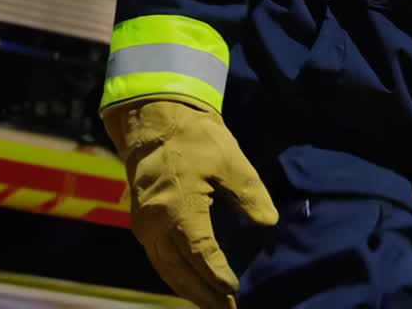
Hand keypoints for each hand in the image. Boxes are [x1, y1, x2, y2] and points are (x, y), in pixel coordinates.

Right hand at [103, 98, 278, 308]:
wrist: (155, 120)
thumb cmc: (196, 138)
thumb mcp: (230, 161)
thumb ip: (250, 194)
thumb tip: (268, 223)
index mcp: (178, 209)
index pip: (201, 253)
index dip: (217, 275)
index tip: (235, 290)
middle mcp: (156, 225)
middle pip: (180, 271)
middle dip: (204, 293)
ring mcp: (145, 227)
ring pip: (166, 269)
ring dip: (189, 289)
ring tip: (213, 305)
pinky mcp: (143, 224)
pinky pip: (159, 260)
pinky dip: (176, 276)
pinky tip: (193, 283)